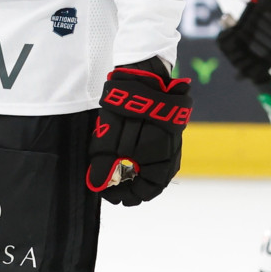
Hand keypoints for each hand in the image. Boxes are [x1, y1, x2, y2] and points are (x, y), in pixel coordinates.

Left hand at [86, 59, 191, 205]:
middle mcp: (170, 155)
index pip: (146, 192)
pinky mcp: (168, 132)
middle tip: (108, 184)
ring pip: (155, 169)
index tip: (108, 193)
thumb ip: (105, 167)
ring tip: (114, 171)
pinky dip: (142, 161)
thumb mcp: (108, 140)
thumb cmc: (126, 108)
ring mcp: (172, 143)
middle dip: (129, 186)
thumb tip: (99, 186)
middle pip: (151, 183)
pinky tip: (127, 155)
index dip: (125, 196)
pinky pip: (157, 156)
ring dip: (136, 173)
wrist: (143, 75)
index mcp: (159, 161)